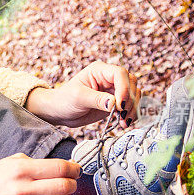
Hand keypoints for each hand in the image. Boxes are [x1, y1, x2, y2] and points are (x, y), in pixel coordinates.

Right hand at [0, 154, 79, 194]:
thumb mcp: (13, 161)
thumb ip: (38, 163)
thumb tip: (65, 166)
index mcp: (22, 170)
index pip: (59, 168)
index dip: (73, 167)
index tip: (75, 168)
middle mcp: (24, 189)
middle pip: (64, 187)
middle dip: (73, 182)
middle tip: (71, 179)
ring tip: (63, 193)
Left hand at [25, 61, 139, 128]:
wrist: (60, 112)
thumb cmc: (64, 100)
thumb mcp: (78, 98)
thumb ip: (96, 99)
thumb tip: (114, 103)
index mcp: (99, 70)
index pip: (120, 74)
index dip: (124, 88)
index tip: (120, 105)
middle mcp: (109, 78)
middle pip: (131, 83)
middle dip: (130, 100)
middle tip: (123, 115)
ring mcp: (113, 90)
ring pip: (133, 95)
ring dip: (132, 109)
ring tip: (124, 122)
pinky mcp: (115, 102)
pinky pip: (129, 106)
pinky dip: (130, 114)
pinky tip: (124, 123)